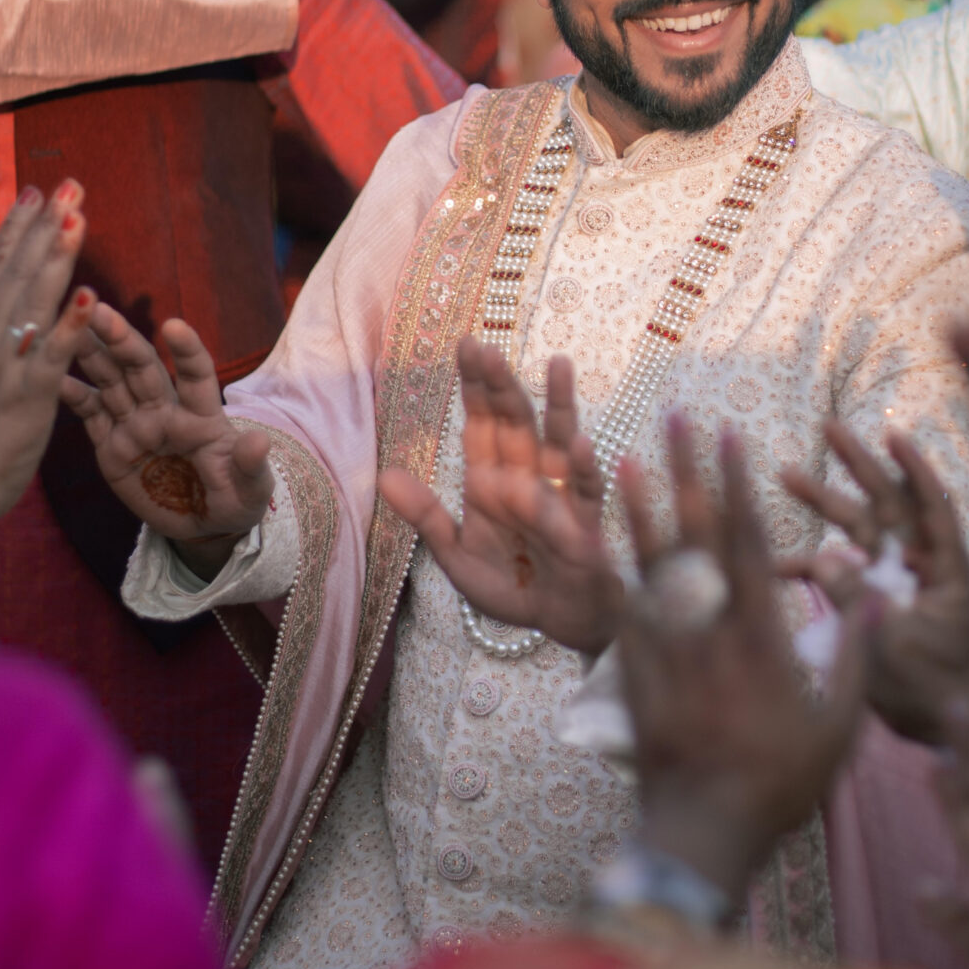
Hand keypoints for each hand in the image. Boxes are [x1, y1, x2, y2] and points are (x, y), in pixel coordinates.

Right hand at [0, 184, 96, 537]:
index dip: (15, 231)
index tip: (34, 195)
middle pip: (13, 273)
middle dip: (42, 226)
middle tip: (68, 185)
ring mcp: (3, 368)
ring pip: (32, 302)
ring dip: (56, 257)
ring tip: (78, 216)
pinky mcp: (28, 398)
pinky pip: (53, 355)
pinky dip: (71, 324)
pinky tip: (91, 295)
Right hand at [61, 307, 273, 562]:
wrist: (205, 526)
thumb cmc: (235, 499)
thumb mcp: (249, 490)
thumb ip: (250, 465)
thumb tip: (260, 442)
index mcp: (203, 416)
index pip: (196, 375)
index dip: (186, 351)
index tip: (174, 325)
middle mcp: (166, 412)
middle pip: (142, 368)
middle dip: (121, 338)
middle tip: (96, 308)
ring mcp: (136, 425)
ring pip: (111, 381)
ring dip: (90, 353)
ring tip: (65, 324)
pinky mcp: (112, 446)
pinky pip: (91, 415)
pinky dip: (72, 395)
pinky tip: (51, 376)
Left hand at [378, 341, 620, 653]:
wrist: (557, 624)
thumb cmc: (512, 586)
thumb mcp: (457, 556)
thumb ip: (426, 516)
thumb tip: (384, 476)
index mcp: (493, 479)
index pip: (480, 423)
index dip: (473, 385)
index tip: (466, 344)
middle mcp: (527, 476)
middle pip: (515, 421)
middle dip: (502, 385)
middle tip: (487, 348)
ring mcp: (558, 495)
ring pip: (559, 441)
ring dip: (559, 404)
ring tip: (558, 363)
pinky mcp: (585, 523)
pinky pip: (584, 492)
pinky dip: (581, 468)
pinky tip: (576, 443)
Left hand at [614, 419, 864, 901]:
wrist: (704, 830)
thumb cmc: (780, 782)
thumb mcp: (839, 724)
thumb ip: (860, 655)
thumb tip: (877, 593)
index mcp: (762, 635)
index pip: (750, 541)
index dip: (740, 484)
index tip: (732, 436)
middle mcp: (710, 629)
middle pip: (697, 535)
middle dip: (688, 471)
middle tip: (677, 417)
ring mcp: (667, 649)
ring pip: (650, 564)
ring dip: (641, 505)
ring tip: (628, 453)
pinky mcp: (633, 672)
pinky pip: (617, 609)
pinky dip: (606, 567)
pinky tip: (593, 534)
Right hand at [780, 417, 968, 747]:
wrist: (937, 724)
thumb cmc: (932, 686)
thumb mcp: (894, 643)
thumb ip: (858, 599)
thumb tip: (822, 556)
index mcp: (943, 569)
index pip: (932, 507)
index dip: (915, 469)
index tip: (893, 434)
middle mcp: (917, 563)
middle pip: (888, 504)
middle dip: (859, 466)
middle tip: (830, 427)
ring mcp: (891, 579)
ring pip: (857, 529)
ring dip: (825, 503)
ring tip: (786, 474)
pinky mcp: (868, 600)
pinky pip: (837, 572)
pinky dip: (810, 565)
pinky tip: (775, 563)